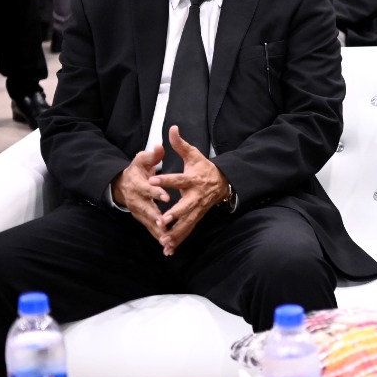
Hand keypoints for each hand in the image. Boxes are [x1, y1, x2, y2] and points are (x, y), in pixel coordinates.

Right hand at [111, 148, 169, 244]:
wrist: (123, 185)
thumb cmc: (136, 171)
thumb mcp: (142, 160)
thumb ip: (152, 155)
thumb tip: (160, 146)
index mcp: (138, 184)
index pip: (148, 188)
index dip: (156, 192)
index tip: (166, 197)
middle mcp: (136, 199)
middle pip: (146, 208)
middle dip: (155, 216)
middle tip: (164, 222)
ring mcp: (138, 210)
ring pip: (148, 221)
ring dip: (156, 230)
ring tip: (166, 238)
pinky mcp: (141, 218)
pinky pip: (150, 228)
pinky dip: (157, 236)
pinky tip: (167, 245)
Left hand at [146, 126, 230, 255]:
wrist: (224, 183)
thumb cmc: (204, 168)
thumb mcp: (194, 155)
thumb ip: (180, 144)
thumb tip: (171, 128)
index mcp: (192, 180)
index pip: (177, 179)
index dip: (165, 180)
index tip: (152, 180)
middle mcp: (195, 196)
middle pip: (185, 206)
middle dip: (175, 214)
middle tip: (163, 219)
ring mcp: (197, 209)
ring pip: (186, 222)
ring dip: (175, 232)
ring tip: (163, 239)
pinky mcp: (197, 217)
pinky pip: (187, 230)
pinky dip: (178, 240)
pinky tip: (168, 248)